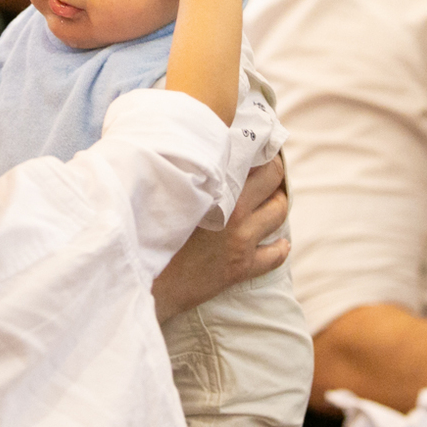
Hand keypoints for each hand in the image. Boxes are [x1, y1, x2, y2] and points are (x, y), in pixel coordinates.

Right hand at [152, 156, 288, 321]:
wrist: (148, 277)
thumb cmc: (147, 228)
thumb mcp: (168, 188)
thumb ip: (190, 170)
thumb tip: (202, 150)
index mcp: (215, 185)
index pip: (252, 155)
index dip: (257, 150)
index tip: (254, 149)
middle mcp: (235, 209)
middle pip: (273, 178)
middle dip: (271, 174)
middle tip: (263, 174)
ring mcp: (241, 239)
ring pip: (279, 212)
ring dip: (276, 205)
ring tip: (267, 203)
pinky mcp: (242, 265)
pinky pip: (276, 254)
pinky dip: (278, 246)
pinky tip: (275, 242)